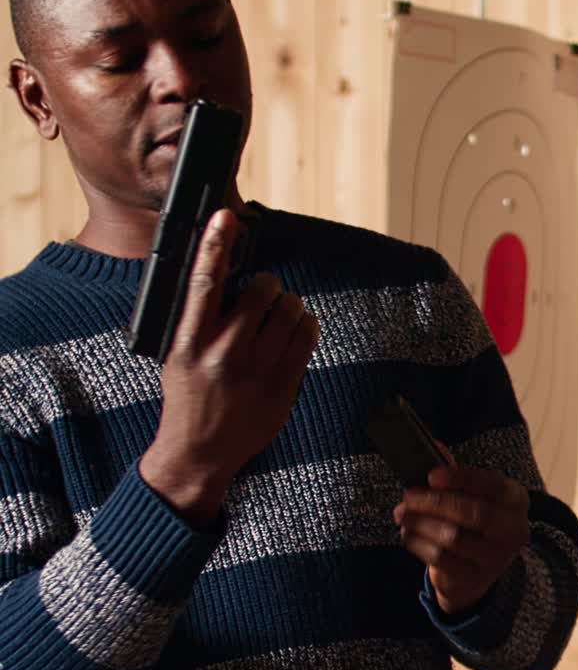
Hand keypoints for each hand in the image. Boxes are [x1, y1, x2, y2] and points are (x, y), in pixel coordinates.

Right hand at [140, 208, 319, 524]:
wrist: (199, 451)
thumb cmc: (188, 395)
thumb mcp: (178, 354)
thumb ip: (199, 318)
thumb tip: (225, 272)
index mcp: (189, 342)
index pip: (204, 282)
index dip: (215, 245)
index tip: (223, 218)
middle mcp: (223, 354)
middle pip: (262, 290)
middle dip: (266, 285)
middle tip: (262, 296)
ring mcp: (256, 371)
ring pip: (290, 309)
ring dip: (287, 304)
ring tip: (276, 317)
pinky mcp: (283, 387)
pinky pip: (307, 335)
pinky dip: (304, 325)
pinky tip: (293, 331)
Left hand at [393, 465, 529, 615]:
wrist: (477, 570)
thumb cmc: (472, 521)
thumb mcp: (471, 494)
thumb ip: (454, 473)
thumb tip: (432, 444)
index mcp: (516, 500)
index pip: (494, 485)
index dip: (462, 479)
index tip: (432, 475)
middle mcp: (513, 530)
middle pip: (474, 513)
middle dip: (435, 502)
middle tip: (408, 495)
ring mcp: (496, 558)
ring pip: (454, 538)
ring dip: (421, 523)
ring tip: (401, 513)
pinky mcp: (473, 578)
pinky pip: (441, 559)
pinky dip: (418, 543)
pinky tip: (407, 533)